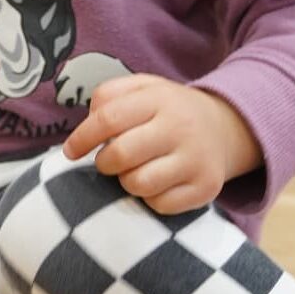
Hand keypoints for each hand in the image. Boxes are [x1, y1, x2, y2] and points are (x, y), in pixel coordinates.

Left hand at [62, 75, 261, 215]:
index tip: (71, 151)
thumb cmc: (167, 111)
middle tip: (109, 160)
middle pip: (121, 155)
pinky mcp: (205, 187)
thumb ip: (109, 96)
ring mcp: (196, 159)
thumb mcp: (142, 88)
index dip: (82, 138)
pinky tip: (158, 182)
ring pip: (138, 184)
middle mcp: (181, 127)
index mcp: (160, 99)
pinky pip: (160, 205)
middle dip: (104, 163)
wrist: (224, 128)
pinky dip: (150, 198)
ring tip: (137, 169)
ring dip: (127, 181)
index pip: (108, 118)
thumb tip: (86, 126)